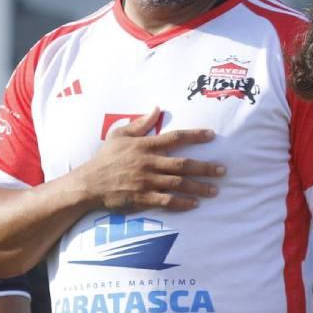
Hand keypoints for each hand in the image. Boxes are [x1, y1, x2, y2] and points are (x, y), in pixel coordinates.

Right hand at [85, 108, 223, 211]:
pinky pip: (166, 201)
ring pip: (178, 184)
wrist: (89, 183)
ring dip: (198, 187)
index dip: (194, 136)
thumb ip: (140, 123)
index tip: (211, 136)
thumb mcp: (118, 135)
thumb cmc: (104, 158)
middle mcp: (149, 163)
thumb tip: (156, 109)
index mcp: (144, 146)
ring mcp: (146, 182)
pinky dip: (182, 203)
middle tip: (223, 170)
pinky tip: (194, 204)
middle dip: (205, 167)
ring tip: (215, 190)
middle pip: (183, 164)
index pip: (174, 138)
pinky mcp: (142, 198)